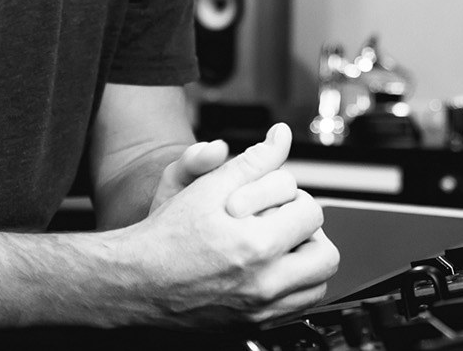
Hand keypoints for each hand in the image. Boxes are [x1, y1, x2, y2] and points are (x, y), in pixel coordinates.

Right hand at [122, 123, 339, 326]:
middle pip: (325, 253)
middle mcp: (263, 283)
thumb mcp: (208, 186)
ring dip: (306, 261)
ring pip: (317, 284)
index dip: (293, 198)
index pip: (311, 212)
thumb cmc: (166, 235)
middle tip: (284, 223)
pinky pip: (298, 307)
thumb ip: (253, 161)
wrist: (136, 281)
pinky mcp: (254, 324)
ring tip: (279, 245)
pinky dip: (294, 287)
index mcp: (256, 245)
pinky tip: (271, 269)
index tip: (273, 200)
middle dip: (308, 233)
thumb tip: (281, 138)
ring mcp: (260, 308)